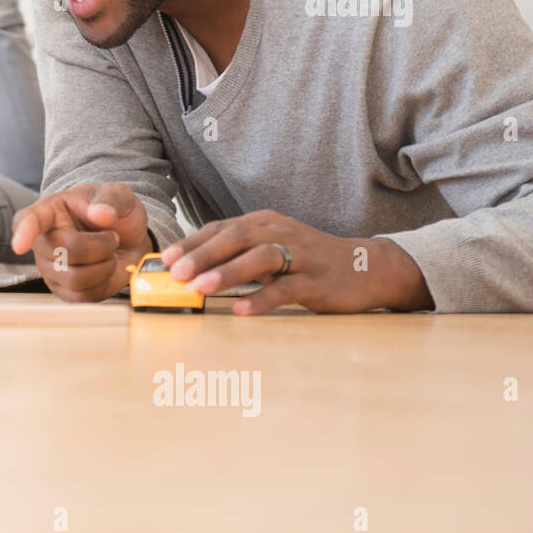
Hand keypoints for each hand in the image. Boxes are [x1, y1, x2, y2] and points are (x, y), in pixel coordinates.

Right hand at [10, 183, 153, 301]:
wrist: (128, 238)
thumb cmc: (115, 213)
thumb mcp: (118, 194)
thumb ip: (111, 199)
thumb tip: (101, 214)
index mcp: (49, 211)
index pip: (29, 220)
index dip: (24, 232)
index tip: (19, 245)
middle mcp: (43, 242)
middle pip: (64, 253)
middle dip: (100, 246)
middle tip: (112, 237)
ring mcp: (51, 270)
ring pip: (76, 279)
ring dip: (104, 267)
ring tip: (108, 254)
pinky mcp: (65, 292)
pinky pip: (85, 297)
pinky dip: (104, 284)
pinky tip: (104, 269)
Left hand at [161, 210, 432, 314]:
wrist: (366, 268)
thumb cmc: (308, 260)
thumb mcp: (272, 248)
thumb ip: (237, 255)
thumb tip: (192, 271)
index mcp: (264, 223)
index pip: (221, 228)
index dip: (192, 242)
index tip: (166, 259)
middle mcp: (280, 233)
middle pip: (236, 238)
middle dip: (203, 255)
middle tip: (176, 273)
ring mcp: (300, 256)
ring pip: (260, 258)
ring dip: (227, 273)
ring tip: (201, 288)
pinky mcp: (316, 282)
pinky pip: (285, 289)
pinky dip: (260, 299)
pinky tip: (239, 310)